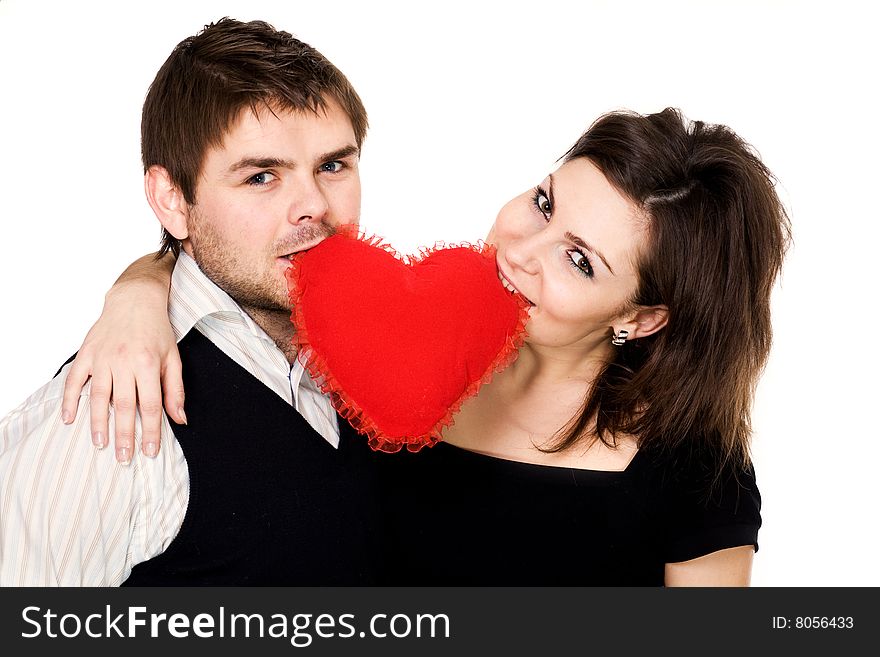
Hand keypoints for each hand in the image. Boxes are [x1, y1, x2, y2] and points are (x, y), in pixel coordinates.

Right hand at [60, 279, 184, 461]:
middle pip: (124, 406)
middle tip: (124, 458)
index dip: (150, 431)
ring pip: (99, 397)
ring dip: (99, 423)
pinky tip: (69, 419)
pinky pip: (75, 380)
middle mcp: (124, 362)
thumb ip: (175, 390)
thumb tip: (180, 419)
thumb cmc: (157, 330)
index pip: (150, 406)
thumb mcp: (173, 358)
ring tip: (100, 445)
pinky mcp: (87, 353)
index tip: (149, 451)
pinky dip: (70, 400)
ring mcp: (103, 358)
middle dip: (124, 435)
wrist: (135, 300)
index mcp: (148, 364)